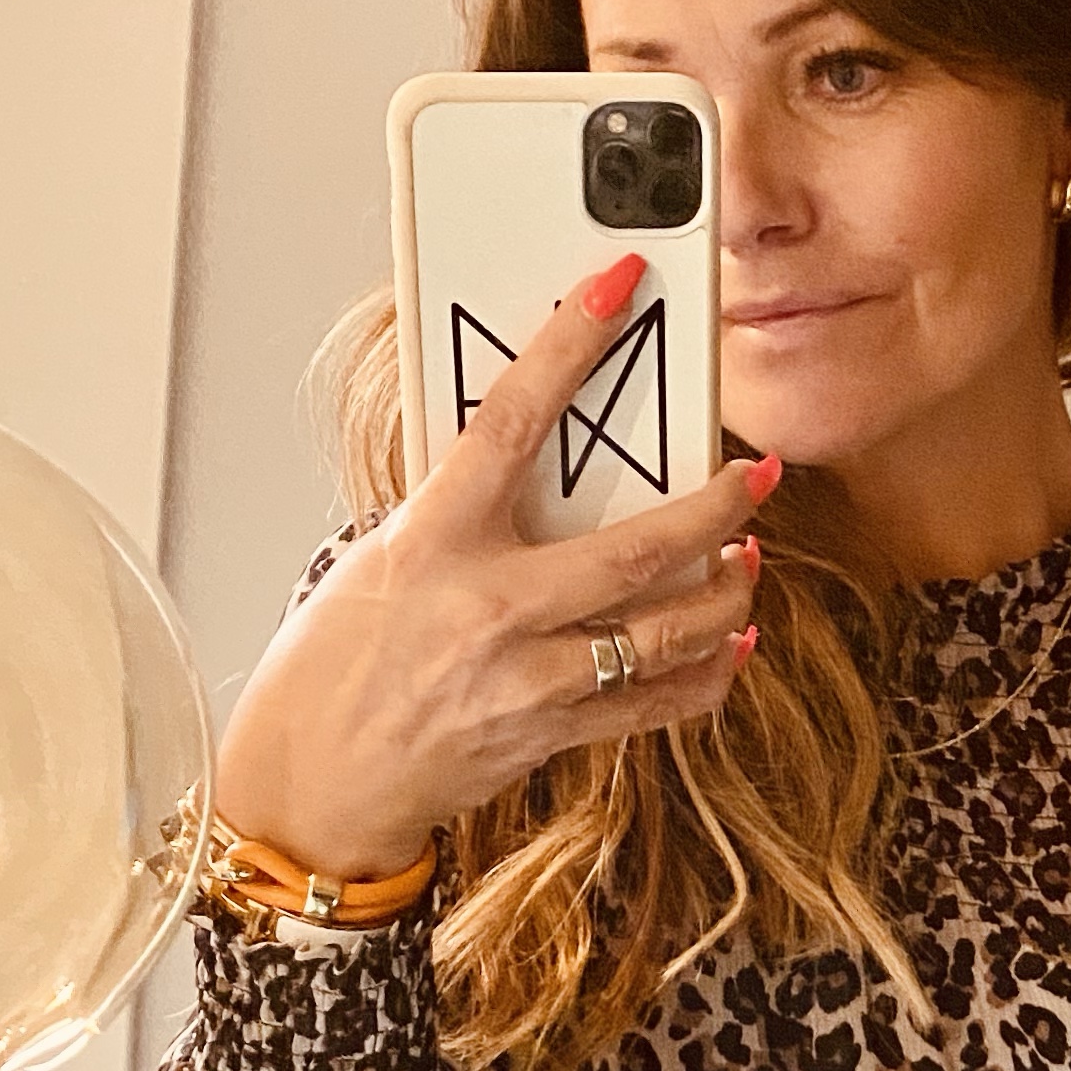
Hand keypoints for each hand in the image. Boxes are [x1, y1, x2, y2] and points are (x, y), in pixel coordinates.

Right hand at [211, 252, 772, 879]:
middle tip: (758, 473)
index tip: (615, 287)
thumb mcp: (376, 560)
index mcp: (432, 542)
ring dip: (727, 590)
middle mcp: (489, 609)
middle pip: (639, 547)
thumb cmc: (333, 666)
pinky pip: (657, 702)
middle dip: (717, 507)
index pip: (511, 419)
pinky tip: (730, 641)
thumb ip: (456, 517)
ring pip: (667, 630)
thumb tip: (525, 466)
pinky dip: (708, 670)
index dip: (569, 344)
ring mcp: (529, 679)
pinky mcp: (551, 734)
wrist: (312, 783)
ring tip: (747, 556)